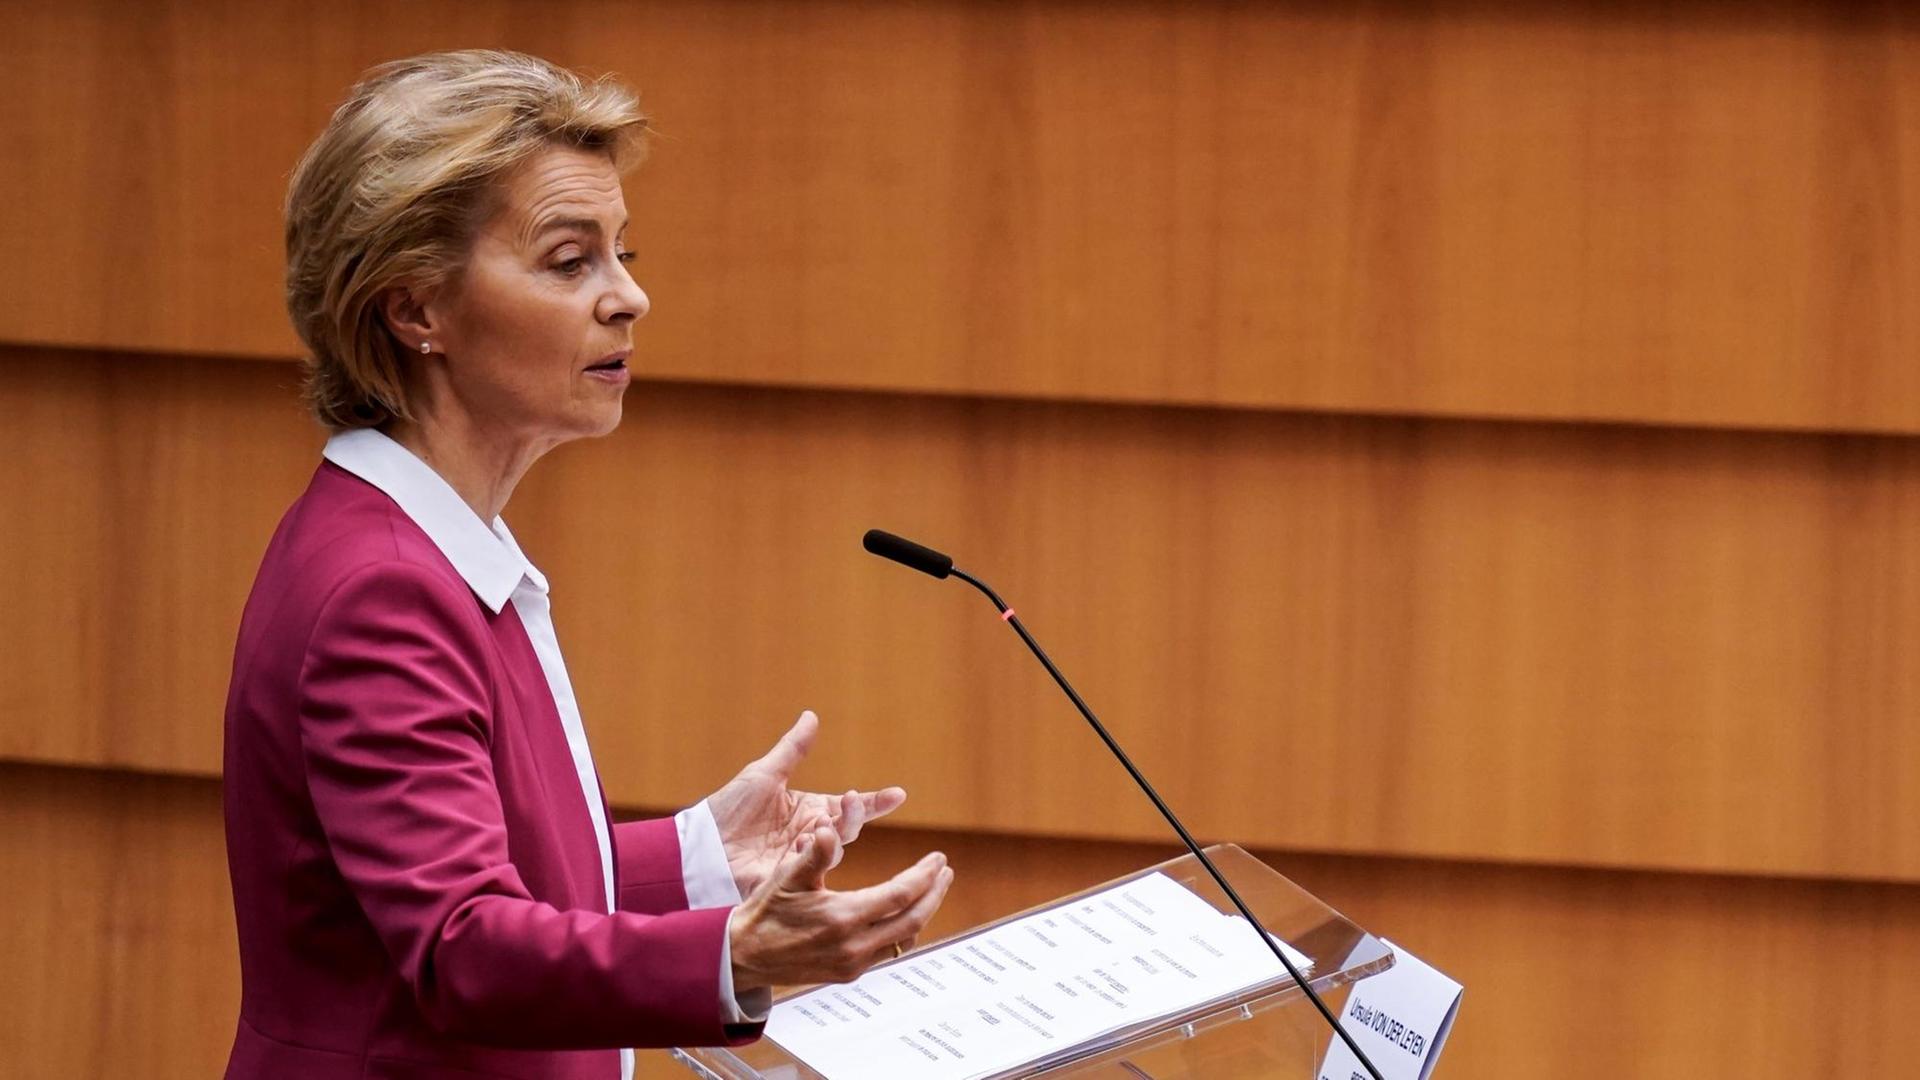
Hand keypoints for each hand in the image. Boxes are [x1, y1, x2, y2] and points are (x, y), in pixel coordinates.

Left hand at [706, 710, 906, 896]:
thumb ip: (792, 749)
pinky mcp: (791, 881)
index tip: (898, 794)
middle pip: (848, 827)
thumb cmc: (728, 809)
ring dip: (833, 835)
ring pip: (835, 850)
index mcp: (809, 810)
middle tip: (849, 802)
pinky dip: (810, 857)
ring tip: (820, 825)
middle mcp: (811, 835)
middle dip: (854, 814)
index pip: (850, 807)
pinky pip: (812, 871)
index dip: (875, 802)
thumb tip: (811, 715)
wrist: (701, 846)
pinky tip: (799, 846)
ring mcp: (803, 859)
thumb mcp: (764, 774)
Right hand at [728, 824, 952, 990]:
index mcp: (842, 917)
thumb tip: (827, 827)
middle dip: (935, 893)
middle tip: (945, 871)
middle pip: (913, 919)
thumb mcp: (787, 876)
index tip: (939, 858)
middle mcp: (853, 945)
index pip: (900, 894)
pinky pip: (888, 950)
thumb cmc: (764, 911)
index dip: (924, 875)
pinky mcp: (848, 973)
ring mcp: (853, 963)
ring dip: (923, 912)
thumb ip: (813, 852)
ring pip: (904, 938)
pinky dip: (903, 929)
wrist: (743, 955)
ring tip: (931, 889)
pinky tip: (904, 913)